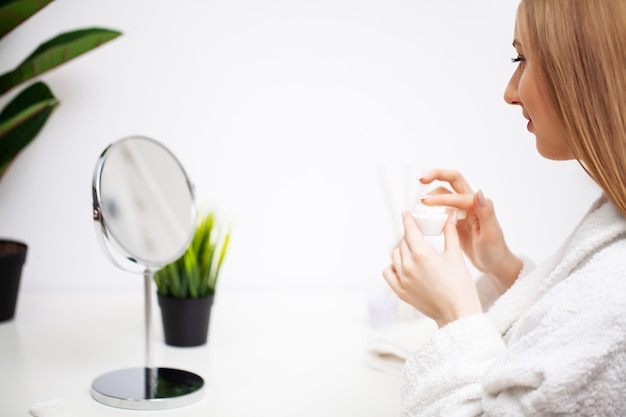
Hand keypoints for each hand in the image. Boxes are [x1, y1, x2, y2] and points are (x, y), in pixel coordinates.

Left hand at [383, 211, 481, 327]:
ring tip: (413, 252)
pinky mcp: (400, 291)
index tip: (406, 214)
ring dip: (402, 250)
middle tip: (417, 235)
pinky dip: (393, 266)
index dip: (408, 220)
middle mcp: (409, 265)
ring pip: (395, 255)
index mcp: (423, 254)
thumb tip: (449, 216)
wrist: (458, 313)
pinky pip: (388, 272)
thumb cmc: (461, 286)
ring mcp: (403, 279)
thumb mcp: (456, 256)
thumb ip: (450, 234)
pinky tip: (403, 266)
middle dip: (410, 236)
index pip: (410, 230)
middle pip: (403, 242)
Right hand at [419, 169, 521, 293]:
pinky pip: (441, 207)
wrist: (494, 264)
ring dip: (431, 193)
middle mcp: (471, 203)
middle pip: (452, 180)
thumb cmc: (494, 251)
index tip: (425, 203)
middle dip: (436, 175)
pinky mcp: (456, 218)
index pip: (456, 195)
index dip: (440, 198)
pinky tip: (423, 216)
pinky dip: (431, 207)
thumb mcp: (491, 234)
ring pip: (444, 193)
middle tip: (420, 180)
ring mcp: (462, 210)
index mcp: (479, 205)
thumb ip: (486, 212)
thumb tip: (479, 192)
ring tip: (419, 205)